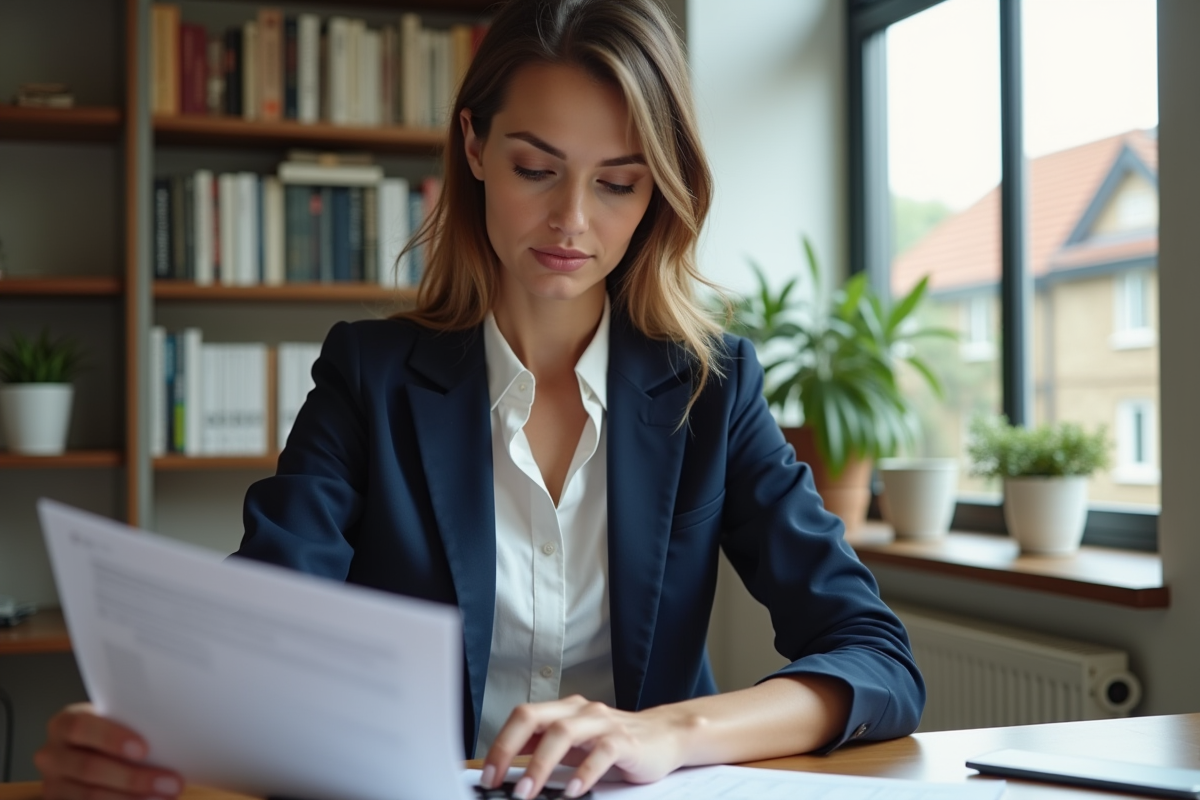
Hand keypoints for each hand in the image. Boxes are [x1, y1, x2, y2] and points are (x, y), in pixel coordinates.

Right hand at [34, 703, 183, 799]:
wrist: (96, 755)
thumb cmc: (115, 735)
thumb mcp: (118, 724)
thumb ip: (134, 727)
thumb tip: (173, 738)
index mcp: (65, 724)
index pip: (82, 727)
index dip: (111, 738)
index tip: (144, 750)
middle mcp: (51, 755)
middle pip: (89, 768)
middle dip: (133, 778)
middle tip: (171, 783)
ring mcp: (52, 785)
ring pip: (89, 796)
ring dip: (131, 799)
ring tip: (166, 797)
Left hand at [480, 695, 695, 799]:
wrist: (666, 736)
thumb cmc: (615, 743)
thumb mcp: (575, 745)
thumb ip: (545, 749)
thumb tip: (506, 768)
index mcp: (564, 710)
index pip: (523, 717)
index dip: (501, 743)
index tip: (487, 775)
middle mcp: (580, 710)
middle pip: (536, 718)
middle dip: (510, 749)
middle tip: (498, 782)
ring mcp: (603, 723)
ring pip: (564, 733)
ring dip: (541, 764)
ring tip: (529, 792)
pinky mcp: (625, 741)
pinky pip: (602, 752)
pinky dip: (584, 772)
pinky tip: (573, 791)